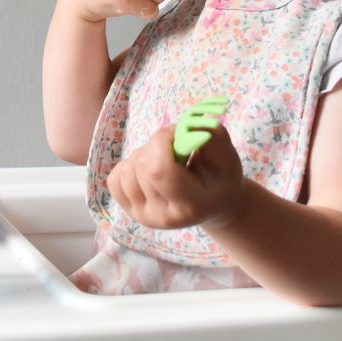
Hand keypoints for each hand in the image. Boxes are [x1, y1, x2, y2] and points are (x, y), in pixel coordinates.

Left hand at [107, 123, 246, 229]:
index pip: (159, 170)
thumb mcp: (226, 155)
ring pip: (126, 170)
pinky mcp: (129, 210)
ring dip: (144, 155)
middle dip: (156, 145)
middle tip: (175, 147)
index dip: (162, 141)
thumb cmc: (220, 176)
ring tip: (166, 160)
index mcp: (190, 205)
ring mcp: (143, 216)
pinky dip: (130, 166)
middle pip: (142, 167)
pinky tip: (150, 170)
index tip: (177, 133)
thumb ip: (211, 136)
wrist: (214, 202)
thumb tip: (188, 123)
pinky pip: (115, 178)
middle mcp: (163, 216)